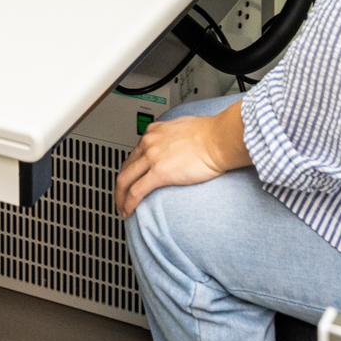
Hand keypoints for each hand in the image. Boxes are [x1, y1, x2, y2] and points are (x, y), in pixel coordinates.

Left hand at [113, 103, 252, 217]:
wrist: (220, 139)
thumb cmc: (212, 134)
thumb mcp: (186, 129)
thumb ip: (176, 138)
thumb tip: (178, 146)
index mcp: (155, 132)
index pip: (135, 152)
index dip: (130, 168)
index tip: (131, 177)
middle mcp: (149, 142)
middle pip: (126, 166)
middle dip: (120, 184)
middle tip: (120, 196)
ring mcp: (152, 157)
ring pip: (125, 180)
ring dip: (120, 197)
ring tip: (121, 208)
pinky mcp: (159, 173)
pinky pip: (136, 191)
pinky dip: (128, 203)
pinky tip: (128, 211)